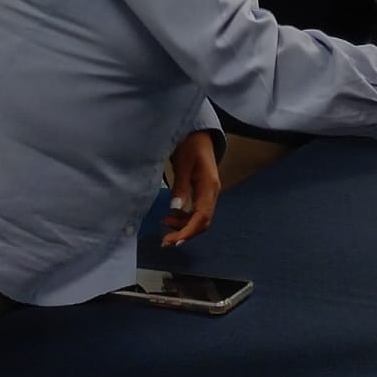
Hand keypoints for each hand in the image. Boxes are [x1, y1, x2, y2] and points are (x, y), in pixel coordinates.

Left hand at [162, 131, 219, 246]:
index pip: (202, 216)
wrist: (199, 135)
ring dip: (183, 226)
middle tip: (165, 241)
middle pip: (202, 222)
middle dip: (185, 233)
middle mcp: (212, 193)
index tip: (174, 240)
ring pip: (199, 219)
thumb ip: (180, 186)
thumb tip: (175, 208)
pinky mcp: (203, 193)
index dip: (189, 231)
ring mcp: (209, 193)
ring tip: (164, 224)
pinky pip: (196, 212)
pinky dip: (184, 218)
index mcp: (209, 186)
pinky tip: (171, 216)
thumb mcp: (183, 163)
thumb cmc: (191, 146)